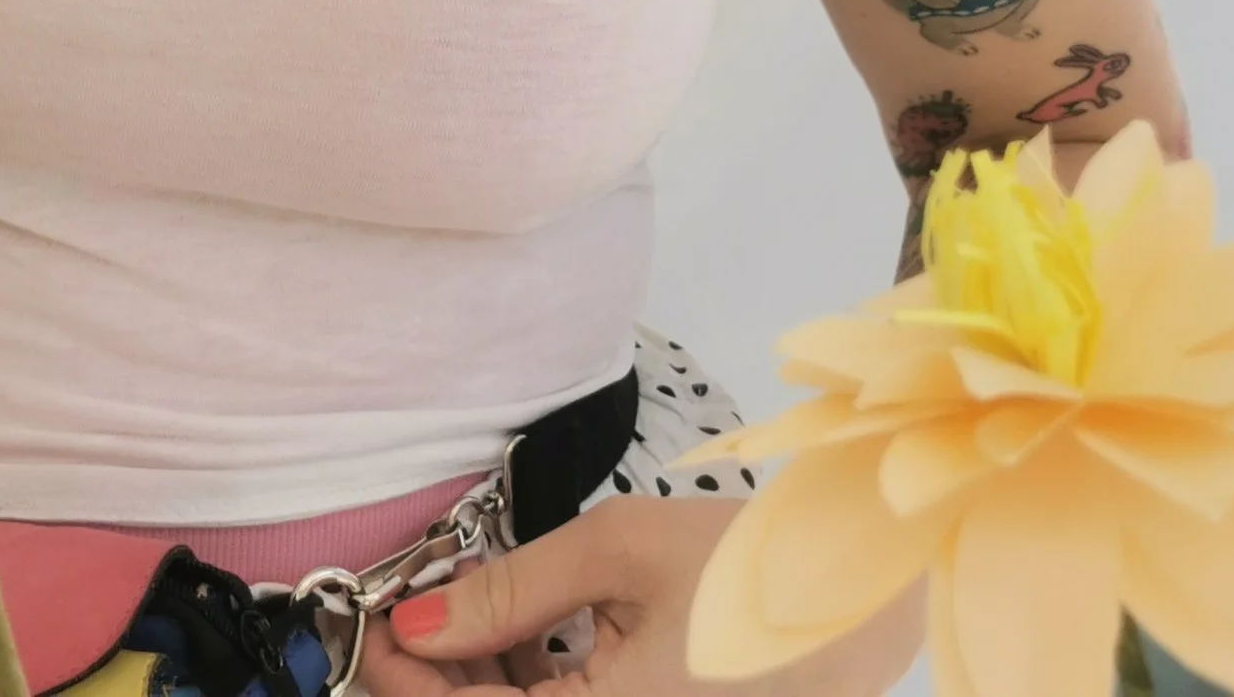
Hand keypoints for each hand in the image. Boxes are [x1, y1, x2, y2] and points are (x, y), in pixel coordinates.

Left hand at [364, 497, 923, 692]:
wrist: (861, 601)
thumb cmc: (746, 566)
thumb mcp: (616, 552)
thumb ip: (507, 593)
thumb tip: (415, 623)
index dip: (405, 682)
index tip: (372, 627)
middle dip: (443, 684)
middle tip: (413, 616)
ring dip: (489, 688)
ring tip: (471, 617)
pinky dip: (539, 691)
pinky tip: (526, 646)